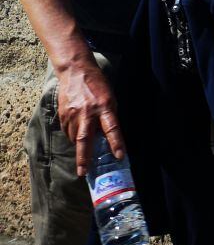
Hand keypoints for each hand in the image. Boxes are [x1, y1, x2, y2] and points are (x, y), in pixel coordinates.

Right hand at [55, 61, 123, 176]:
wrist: (76, 72)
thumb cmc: (98, 85)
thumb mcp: (110, 98)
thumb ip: (109, 117)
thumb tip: (106, 137)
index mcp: (104, 107)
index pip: (112, 128)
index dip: (116, 143)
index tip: (119, 156)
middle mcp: (88, 112)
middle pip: (84, 139)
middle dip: (84, 158)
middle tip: (83, 172)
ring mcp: (73, 114)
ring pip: (75, 137)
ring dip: (79, 146)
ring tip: (83, 149)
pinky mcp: (63, 115)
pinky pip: (68, 131)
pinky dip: (73, 136)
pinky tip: (77, 132)